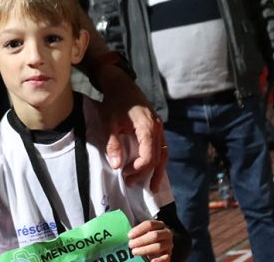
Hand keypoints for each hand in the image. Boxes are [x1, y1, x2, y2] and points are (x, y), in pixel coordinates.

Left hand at [95, 64, 167, 191]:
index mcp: (147, 127)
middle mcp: (158, 129)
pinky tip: (154, 170)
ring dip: (158, 171)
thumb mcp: (109, 123)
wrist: (122, 85)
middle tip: (130, 183)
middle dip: (145, 173)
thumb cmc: (114, 102)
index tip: (124, 173)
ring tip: (153, 187)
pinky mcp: (157, 128)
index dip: (138, 169)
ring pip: (163, 154)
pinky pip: (161, 148)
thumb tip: (116, 166)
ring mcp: (159, 128)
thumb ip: (113, 144)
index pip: (149, 156)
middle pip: (158, 157)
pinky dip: (158, 160)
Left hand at [128, 219, 172, 261]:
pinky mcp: (169, 254)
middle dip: (141, 240)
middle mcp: (166, 233)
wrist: (159, 248)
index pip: (149, 224)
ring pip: (158, 246)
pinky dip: (159, 260)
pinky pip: (166, 258)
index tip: (129, 236)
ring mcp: (169, 244)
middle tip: (130, 245)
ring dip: (145, 250)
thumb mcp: (145, 232)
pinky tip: (151, 261)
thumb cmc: (148, 238)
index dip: (138, 230)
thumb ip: (138, 233)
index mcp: (160, 225)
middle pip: (154, 235)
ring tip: (134, 252)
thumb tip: (129, 236)